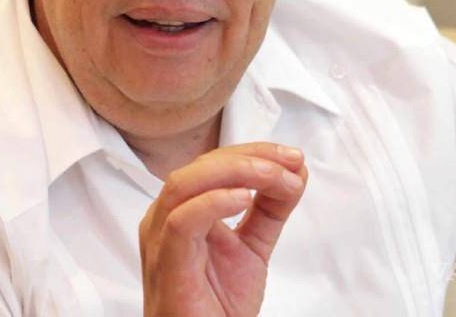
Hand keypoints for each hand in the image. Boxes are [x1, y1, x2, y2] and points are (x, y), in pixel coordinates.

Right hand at [138, 142, 307, 316]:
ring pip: (185, 184)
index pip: (214, 163)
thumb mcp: (253, 246)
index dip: (255, 153)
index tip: (293, 157)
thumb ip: (271, 209)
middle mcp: (165, 218)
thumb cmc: (216, 305)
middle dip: (250, 157)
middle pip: (201, 166)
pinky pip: (181, 222)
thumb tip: (295, 171)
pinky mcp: (166, 264)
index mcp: (182, 209)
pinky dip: (213, 202)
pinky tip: (244, 197)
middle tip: (289, 162)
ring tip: (273, 175)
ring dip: (235, 172)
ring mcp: (160, 240)